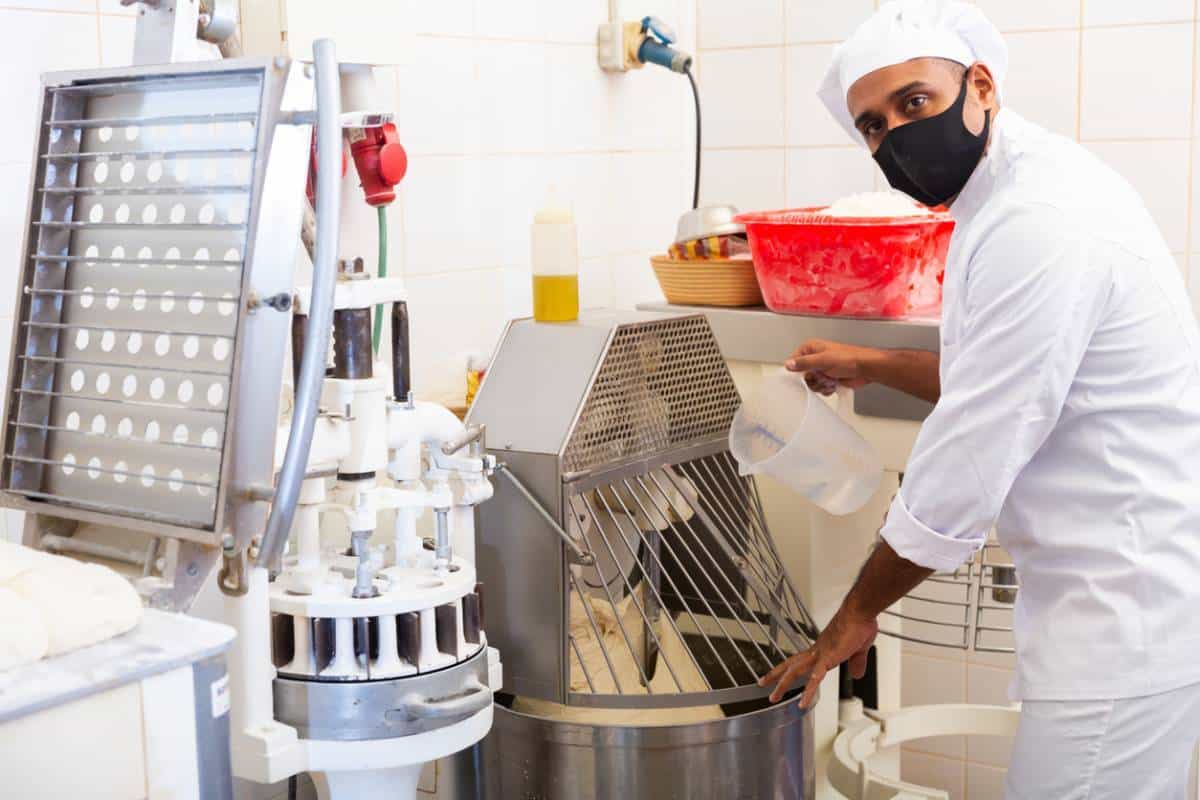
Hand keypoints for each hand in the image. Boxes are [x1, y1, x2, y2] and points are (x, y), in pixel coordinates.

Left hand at [759, 607, 878, 708]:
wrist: (859, 612)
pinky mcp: (829, 657)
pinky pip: (816, 676)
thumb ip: (856, 662)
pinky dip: (809, 689)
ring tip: (774, 697)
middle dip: (775, 676)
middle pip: (790, 665)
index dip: (786, 668)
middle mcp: (817, 651)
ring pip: (795, 671)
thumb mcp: (858, 649)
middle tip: (762, 685)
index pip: (798, 661)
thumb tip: (857, 674)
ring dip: (783, 685)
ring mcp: (821, 654)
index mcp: (822, 649)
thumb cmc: (858, 624)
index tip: (777, 675)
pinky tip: (804, 700)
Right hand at [786, 339, 879, 395]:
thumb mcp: (822, 360)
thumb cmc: (848, 359)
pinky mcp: (828, 379)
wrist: (865, 369)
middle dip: (812, 379)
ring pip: (811, 383)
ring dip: (820, 384)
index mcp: (811, 348)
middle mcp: (815, 358)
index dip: (797, 371)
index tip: (805, 375)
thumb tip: (788, 364)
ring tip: (831, 379)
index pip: (794, 361)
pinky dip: (826, 388)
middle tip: (821, 376)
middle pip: (802, 375)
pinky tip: (834, 383)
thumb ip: (803, 363)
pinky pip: (820, 388)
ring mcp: (822, 369)